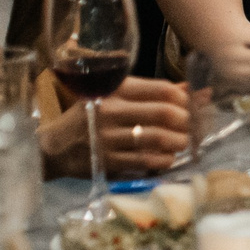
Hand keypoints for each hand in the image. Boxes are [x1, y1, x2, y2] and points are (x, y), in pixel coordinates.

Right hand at [42, 77, 190, 178]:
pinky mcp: (107, 161)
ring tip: (182, 142)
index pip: (162, 89)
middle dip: (186, 121)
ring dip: (179, 142)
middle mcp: (112, 111)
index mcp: (116, 89)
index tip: (191, 105)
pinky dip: (164, 160)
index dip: (184, 98)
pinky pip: (145, 161)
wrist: (55, 147)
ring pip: (158, 139)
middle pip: (164, 114)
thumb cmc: (91, 116)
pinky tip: (167, 158)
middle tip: (192, 126)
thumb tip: (194, 89)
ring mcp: (109, 137)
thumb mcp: (117, 96)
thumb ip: (154, 92)